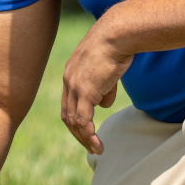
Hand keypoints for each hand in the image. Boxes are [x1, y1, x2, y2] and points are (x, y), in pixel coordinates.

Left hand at [61, 16, 132, 154]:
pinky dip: (89, 136)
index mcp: (71, 73)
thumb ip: (104, 88)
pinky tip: (98, 145)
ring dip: (84, 139)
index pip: (68, 103)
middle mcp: (68, 81)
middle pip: (67, 115)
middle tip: (90, 146)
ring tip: (97, 150)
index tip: (86, 131)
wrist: (117, 34)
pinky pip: (84, 121)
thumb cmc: (117, 45)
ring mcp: (75, 87)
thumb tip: (104, 104)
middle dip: (78, 134)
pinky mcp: (85, 92)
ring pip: (74, 121)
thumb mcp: (108, 69)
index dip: (76, 119)